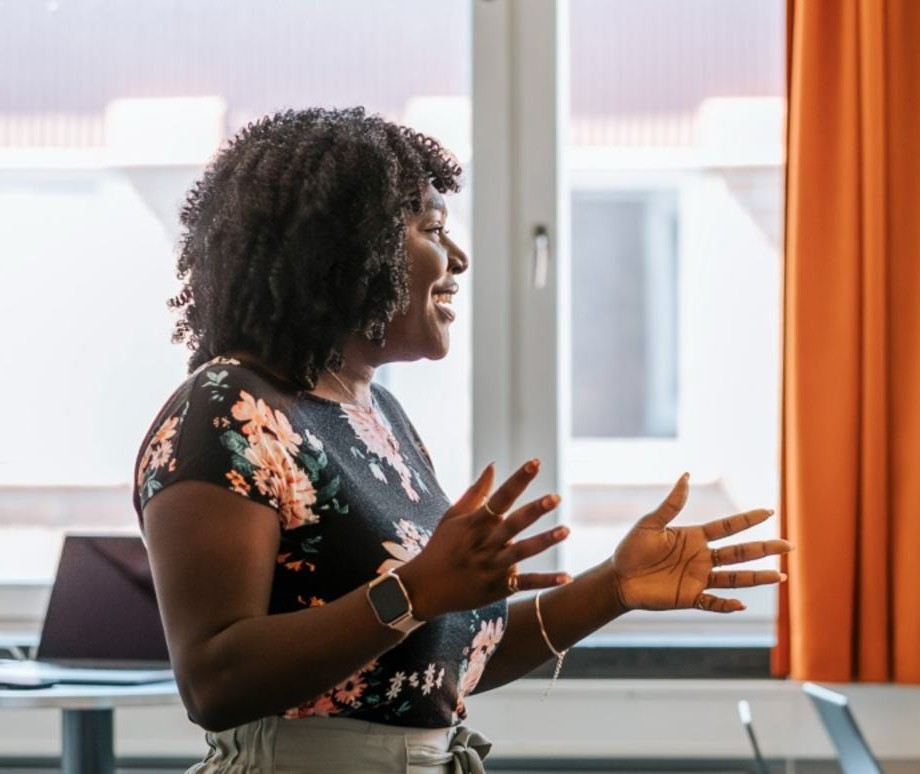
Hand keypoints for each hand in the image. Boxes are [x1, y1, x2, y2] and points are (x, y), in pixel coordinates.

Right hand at [399, 460, 570, 619]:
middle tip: (555, 497)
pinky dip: (545, 582)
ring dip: (543, 542)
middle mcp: (484, 543)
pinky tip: (567, 577)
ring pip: (521, 553)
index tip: (535, 462)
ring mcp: (491, 567)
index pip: (500, 497)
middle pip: (512, 524)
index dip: (518, 480)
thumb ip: (476, 492)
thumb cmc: (440, 547)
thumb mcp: (452, 517)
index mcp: (475, 523)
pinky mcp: (497, 588)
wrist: (423, 589)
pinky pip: (524, 584)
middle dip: (533, 511)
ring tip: (566, 530)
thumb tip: (494, 466)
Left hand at [610, 473, 790, 612]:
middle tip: (789, 546)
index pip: (727, 527)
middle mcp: (702, 557)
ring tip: (781, 576)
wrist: (618, 577)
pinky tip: (742, 604)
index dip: (747, 519)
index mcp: (694, 537)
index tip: (769, 511)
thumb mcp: (650, 523)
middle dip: (764, 549)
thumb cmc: (631, 548)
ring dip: (757, 578)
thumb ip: (671, 503)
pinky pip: (713, 602)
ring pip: (734, 578)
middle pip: (739, 553)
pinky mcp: (689, 597)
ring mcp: (698, 578)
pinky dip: (727, 605)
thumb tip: (686, 475)